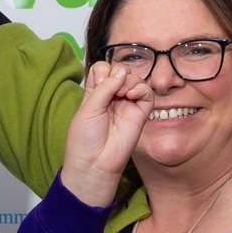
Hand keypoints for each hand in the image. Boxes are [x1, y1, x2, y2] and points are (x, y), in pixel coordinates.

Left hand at [59, 61, 151, 206]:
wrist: (95, 163)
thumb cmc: (85, 140)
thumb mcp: (87, 108)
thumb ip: (103, 88)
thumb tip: (121, 71)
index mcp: (95, 93)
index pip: (103, 68)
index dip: (103, 71)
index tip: (99, 84)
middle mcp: (112, 96)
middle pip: (120, 70)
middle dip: (117, 74)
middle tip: (112, 90)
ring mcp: (127, 104)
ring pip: (134, 78)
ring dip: (129, 81)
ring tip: (122, 94)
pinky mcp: (140, 113)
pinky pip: (147, 93)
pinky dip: (141, 89)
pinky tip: (131, 96)